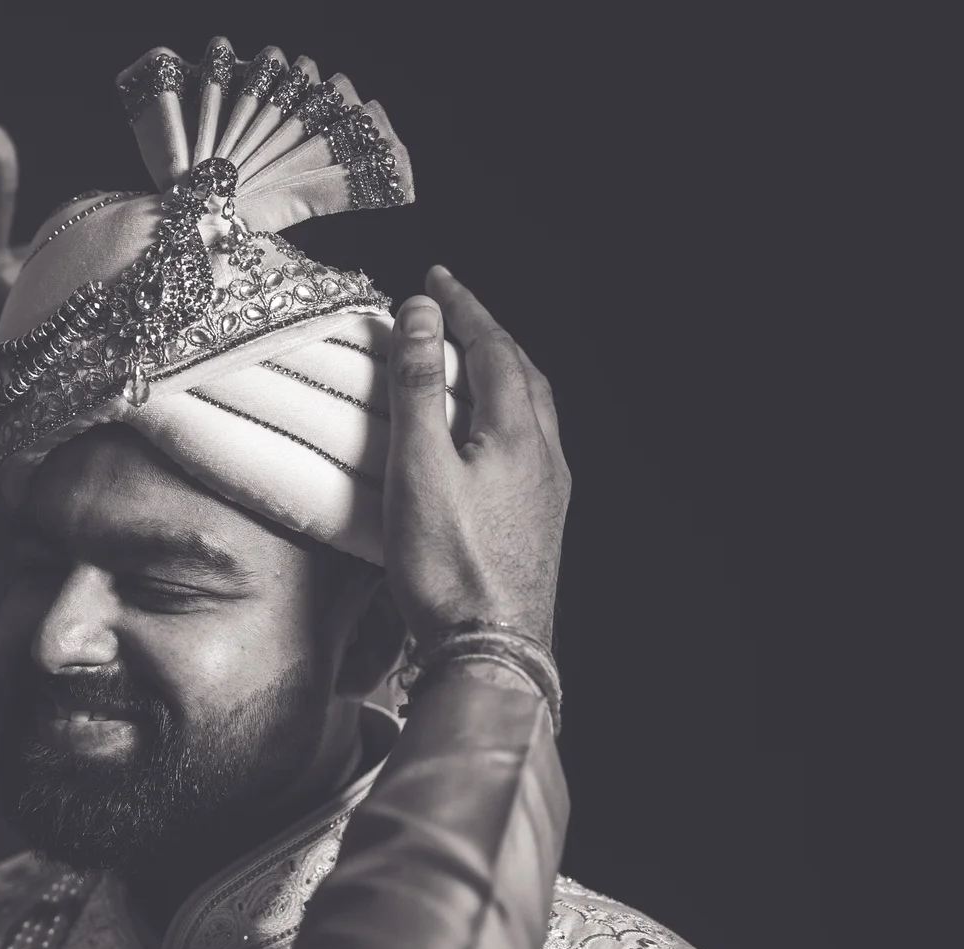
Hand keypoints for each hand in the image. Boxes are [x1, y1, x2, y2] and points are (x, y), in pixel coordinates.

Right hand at [383, 266, 569, 644]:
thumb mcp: (419, 467)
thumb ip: (419, 387)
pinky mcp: (541, 523)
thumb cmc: (448, 563)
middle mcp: (546, 454)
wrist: (492, 650)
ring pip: (533, 412)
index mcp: (518, 432)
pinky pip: (531, 447)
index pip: (494, 347)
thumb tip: (423, 313)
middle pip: (523, 374)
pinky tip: (486, 441)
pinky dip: (505, 417)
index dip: (464, 308)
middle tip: (454, 314)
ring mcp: (550, 491)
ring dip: (502, 376)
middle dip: (489, 335)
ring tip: (470, 366)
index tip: (437, 279)